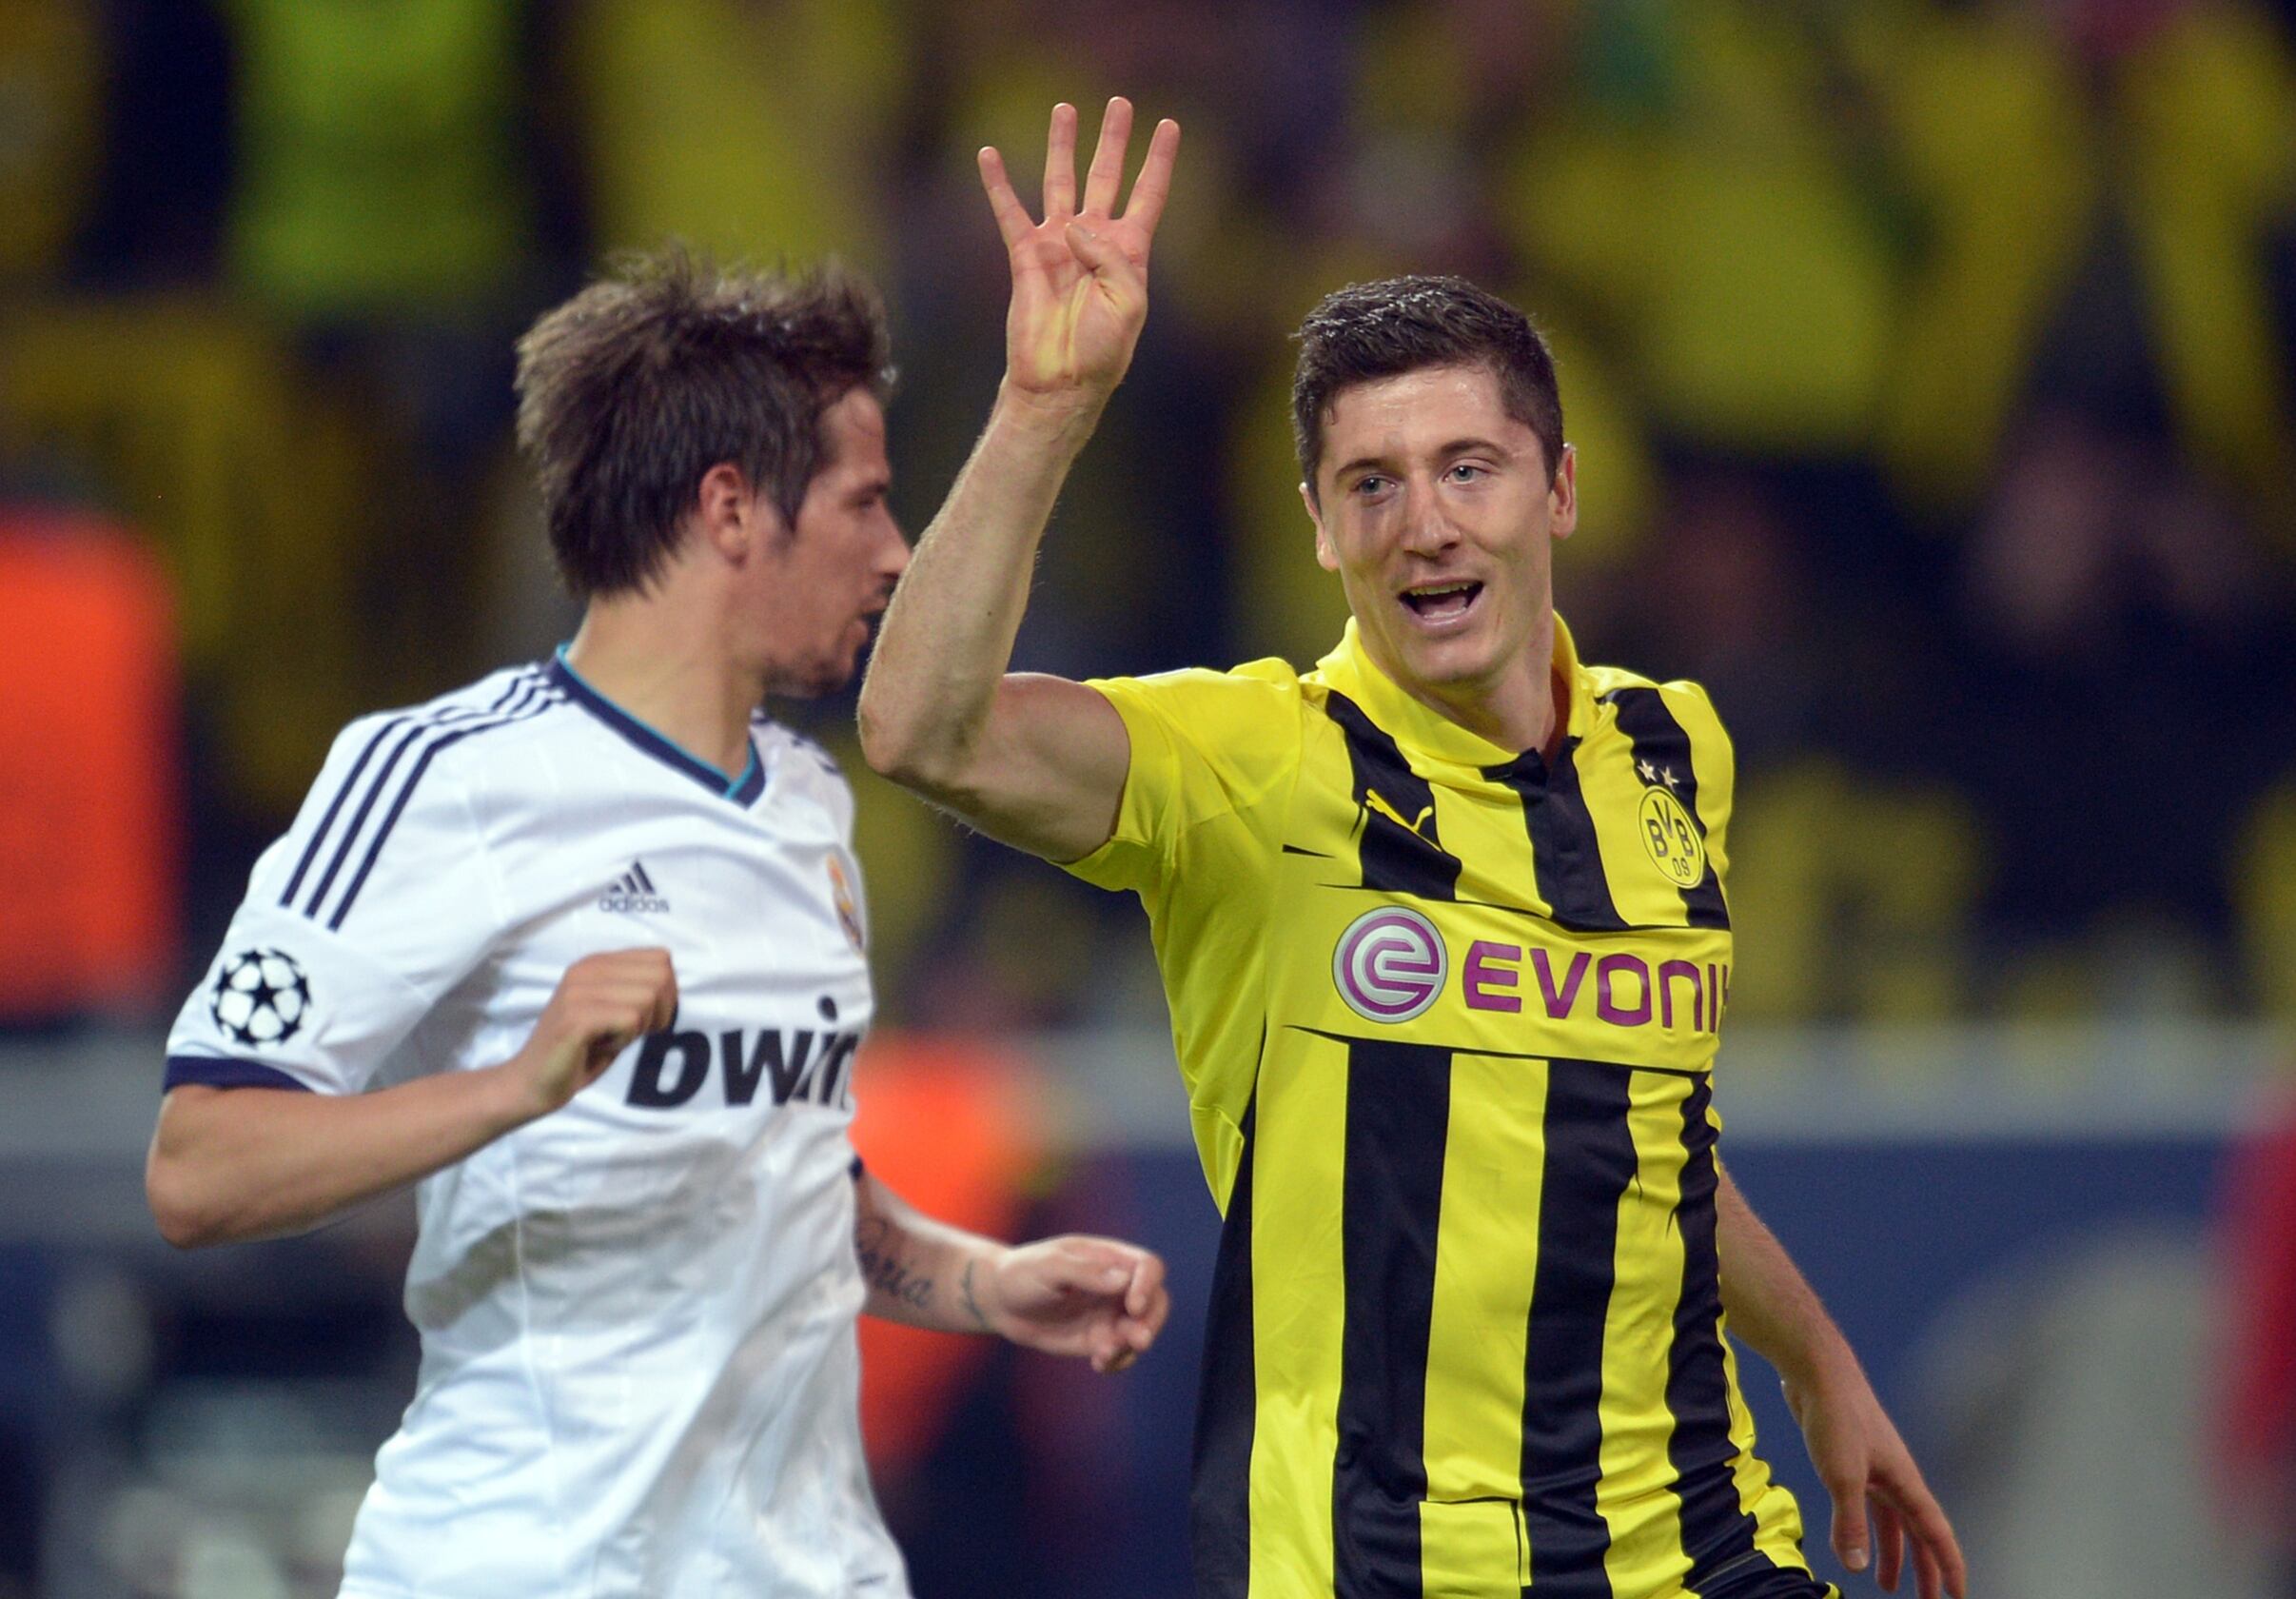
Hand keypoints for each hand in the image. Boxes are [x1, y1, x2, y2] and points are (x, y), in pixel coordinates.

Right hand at [500, 949, 677, 1120]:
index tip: (645, 1017)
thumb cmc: (580, 1050)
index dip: (667, 993)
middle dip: (660, 1011)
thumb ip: (638, 990)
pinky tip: (600, 1047)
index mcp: (597, 962)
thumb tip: (671, 983)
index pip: (662, 958)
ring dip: (639, 1028)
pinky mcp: (576, 1016)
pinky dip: (624, 1040)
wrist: (532, 1082)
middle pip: (661, 977)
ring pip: (648, 998)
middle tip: (629, 1031)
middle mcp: (586, 968)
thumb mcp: (614, 1011)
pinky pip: (631, 1020)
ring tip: (609, 1038)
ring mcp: (578, 990)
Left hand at [974, 1235, 1169, 1372]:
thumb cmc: (1022, 1274)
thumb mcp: (1048, 1267)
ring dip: (1133, 1345)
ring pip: (1141, 1329)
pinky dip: (1118, 1360)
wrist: (1000, 1302)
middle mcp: (1116, 1286)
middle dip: (1152, 1321)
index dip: (1148, 1285)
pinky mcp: (1099, 1338)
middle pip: (1156, 1300)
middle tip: (1138, 1340)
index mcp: (1109, 1258)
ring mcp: (1110, 1313)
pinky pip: (1121, 1353)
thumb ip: (1085, 1272)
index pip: (1147, 1266)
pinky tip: (1099, 1364)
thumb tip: (1123, 1279)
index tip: (1133, 1305)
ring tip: (1104, 1355)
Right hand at [978, 97, 1179, 413]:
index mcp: (1129, 252)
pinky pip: (1010, 211)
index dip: (1159, 160)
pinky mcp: (1026, 256)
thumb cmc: (1102, 351)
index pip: (1148, 194)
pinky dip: (997, 184)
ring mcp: (1059, 245)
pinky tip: (986, 155)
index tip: (1169, 125)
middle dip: (1112, 140)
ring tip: (1064, 110)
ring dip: (1062, 146)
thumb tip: (1073, 224)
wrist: (1060, 382)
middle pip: (1105, 176)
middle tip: (1119, 103)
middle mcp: (1095, 241)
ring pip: (1060, 181)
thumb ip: (1109, 256)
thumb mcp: (1127, 301)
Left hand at [1783, 1357, 1967, 1598]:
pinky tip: (1850, 1543)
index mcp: (1905, 1483)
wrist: (1817, 1373)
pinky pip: (1866, 1507)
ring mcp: (1875, 1470)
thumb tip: (1856, 1566)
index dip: (1949, 1566)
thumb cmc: (1836, 1416)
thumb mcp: (1842, 1475)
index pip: (1936, 1533)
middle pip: (1918, 1534)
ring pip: (1891, 1523)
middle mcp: (1896, 1479)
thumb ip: (1851, 1521)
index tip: (1959, 1595)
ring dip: (1892, 1553)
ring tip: (1885, 1585)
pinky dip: (1864, 1529)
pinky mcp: (1852, 1463)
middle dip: (1924, 1569)